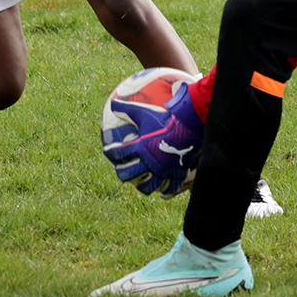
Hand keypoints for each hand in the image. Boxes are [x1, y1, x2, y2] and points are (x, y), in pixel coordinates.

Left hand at [101, 75, 203, 198]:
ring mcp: (162, 170)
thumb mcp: (144, 113)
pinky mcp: (175, 173)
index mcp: (139, 147)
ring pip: (147, 186)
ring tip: (140, 183)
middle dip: (122, 173)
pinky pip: (169, 189)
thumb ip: (126, 109)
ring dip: (141, 186)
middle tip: (121, 171)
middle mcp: (148, 162)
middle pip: (128, 174)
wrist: (188, 124)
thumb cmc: (165, 119)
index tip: (108, 152)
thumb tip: (112, 103)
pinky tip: (162, 192)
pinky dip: (165, 192)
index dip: (110, 153)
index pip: (118, 153)